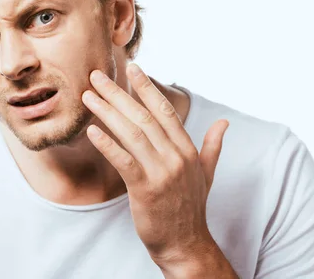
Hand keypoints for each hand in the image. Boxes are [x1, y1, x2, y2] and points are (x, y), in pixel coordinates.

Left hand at [81, 63, 228, 266]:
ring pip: (132, 133)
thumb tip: (224, 122)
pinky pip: (124, 161)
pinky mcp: (146, 189)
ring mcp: (162, 172)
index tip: (131, 68)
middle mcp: (176, 156)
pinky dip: (107, 144)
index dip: (146, 87)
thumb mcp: (206, 174)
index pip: (165, 110)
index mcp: (187, 149)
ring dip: (107, 112)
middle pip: (144, 116)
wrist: (186, 244)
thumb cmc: (190, 207)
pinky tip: (92, 131)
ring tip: (88, 97)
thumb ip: (213, 146)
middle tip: (97, 76)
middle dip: (118, 93)